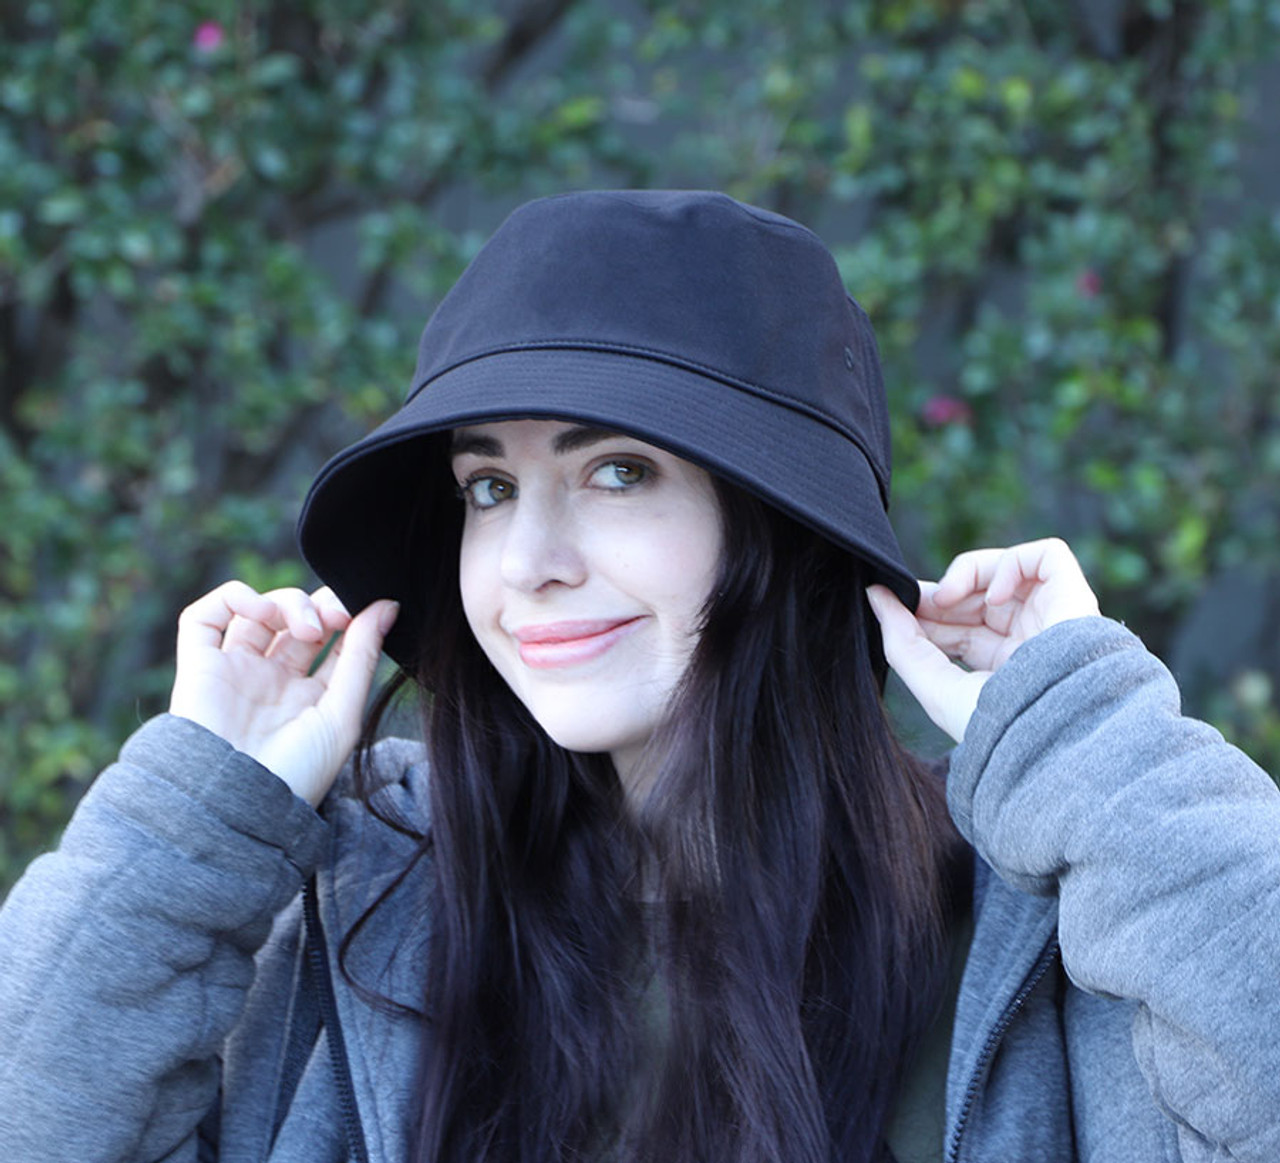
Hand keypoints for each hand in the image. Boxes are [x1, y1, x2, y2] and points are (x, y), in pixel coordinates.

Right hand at [168, 581, 398, 805]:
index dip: (349, 617)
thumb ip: (362, 657)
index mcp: (309, 696)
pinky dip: (232, 598)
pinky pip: (203, 618)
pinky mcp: (198, 668)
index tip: (364, 611)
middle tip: (336, 617)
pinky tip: (260, 611)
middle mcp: (271, 681)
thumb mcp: (343, 714)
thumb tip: (388, 606)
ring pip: (256, 613)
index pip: (333, 641)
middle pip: (296, 621)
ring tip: (306, 629)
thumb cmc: (296, 774)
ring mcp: (234, 672)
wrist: (238, 806)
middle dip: (320, 606)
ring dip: (286, 603)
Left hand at [866, 538, 1100, 742]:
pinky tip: (993, 596)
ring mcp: (1051, 618)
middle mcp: (1029, 641)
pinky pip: (1046, 556)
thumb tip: (876, 596)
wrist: (1052, 732)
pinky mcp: (1073, 596)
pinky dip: (1011, 564)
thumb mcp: (934, 687)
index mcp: (1002, 668)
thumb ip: (901, 642)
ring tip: (946, 597)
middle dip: (939, 594)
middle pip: (974, 598)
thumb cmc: (997, 724)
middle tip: (914, 601)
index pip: (956, 626)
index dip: (924, 611)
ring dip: (966, 573)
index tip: (892, 604)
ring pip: (1004, 570)